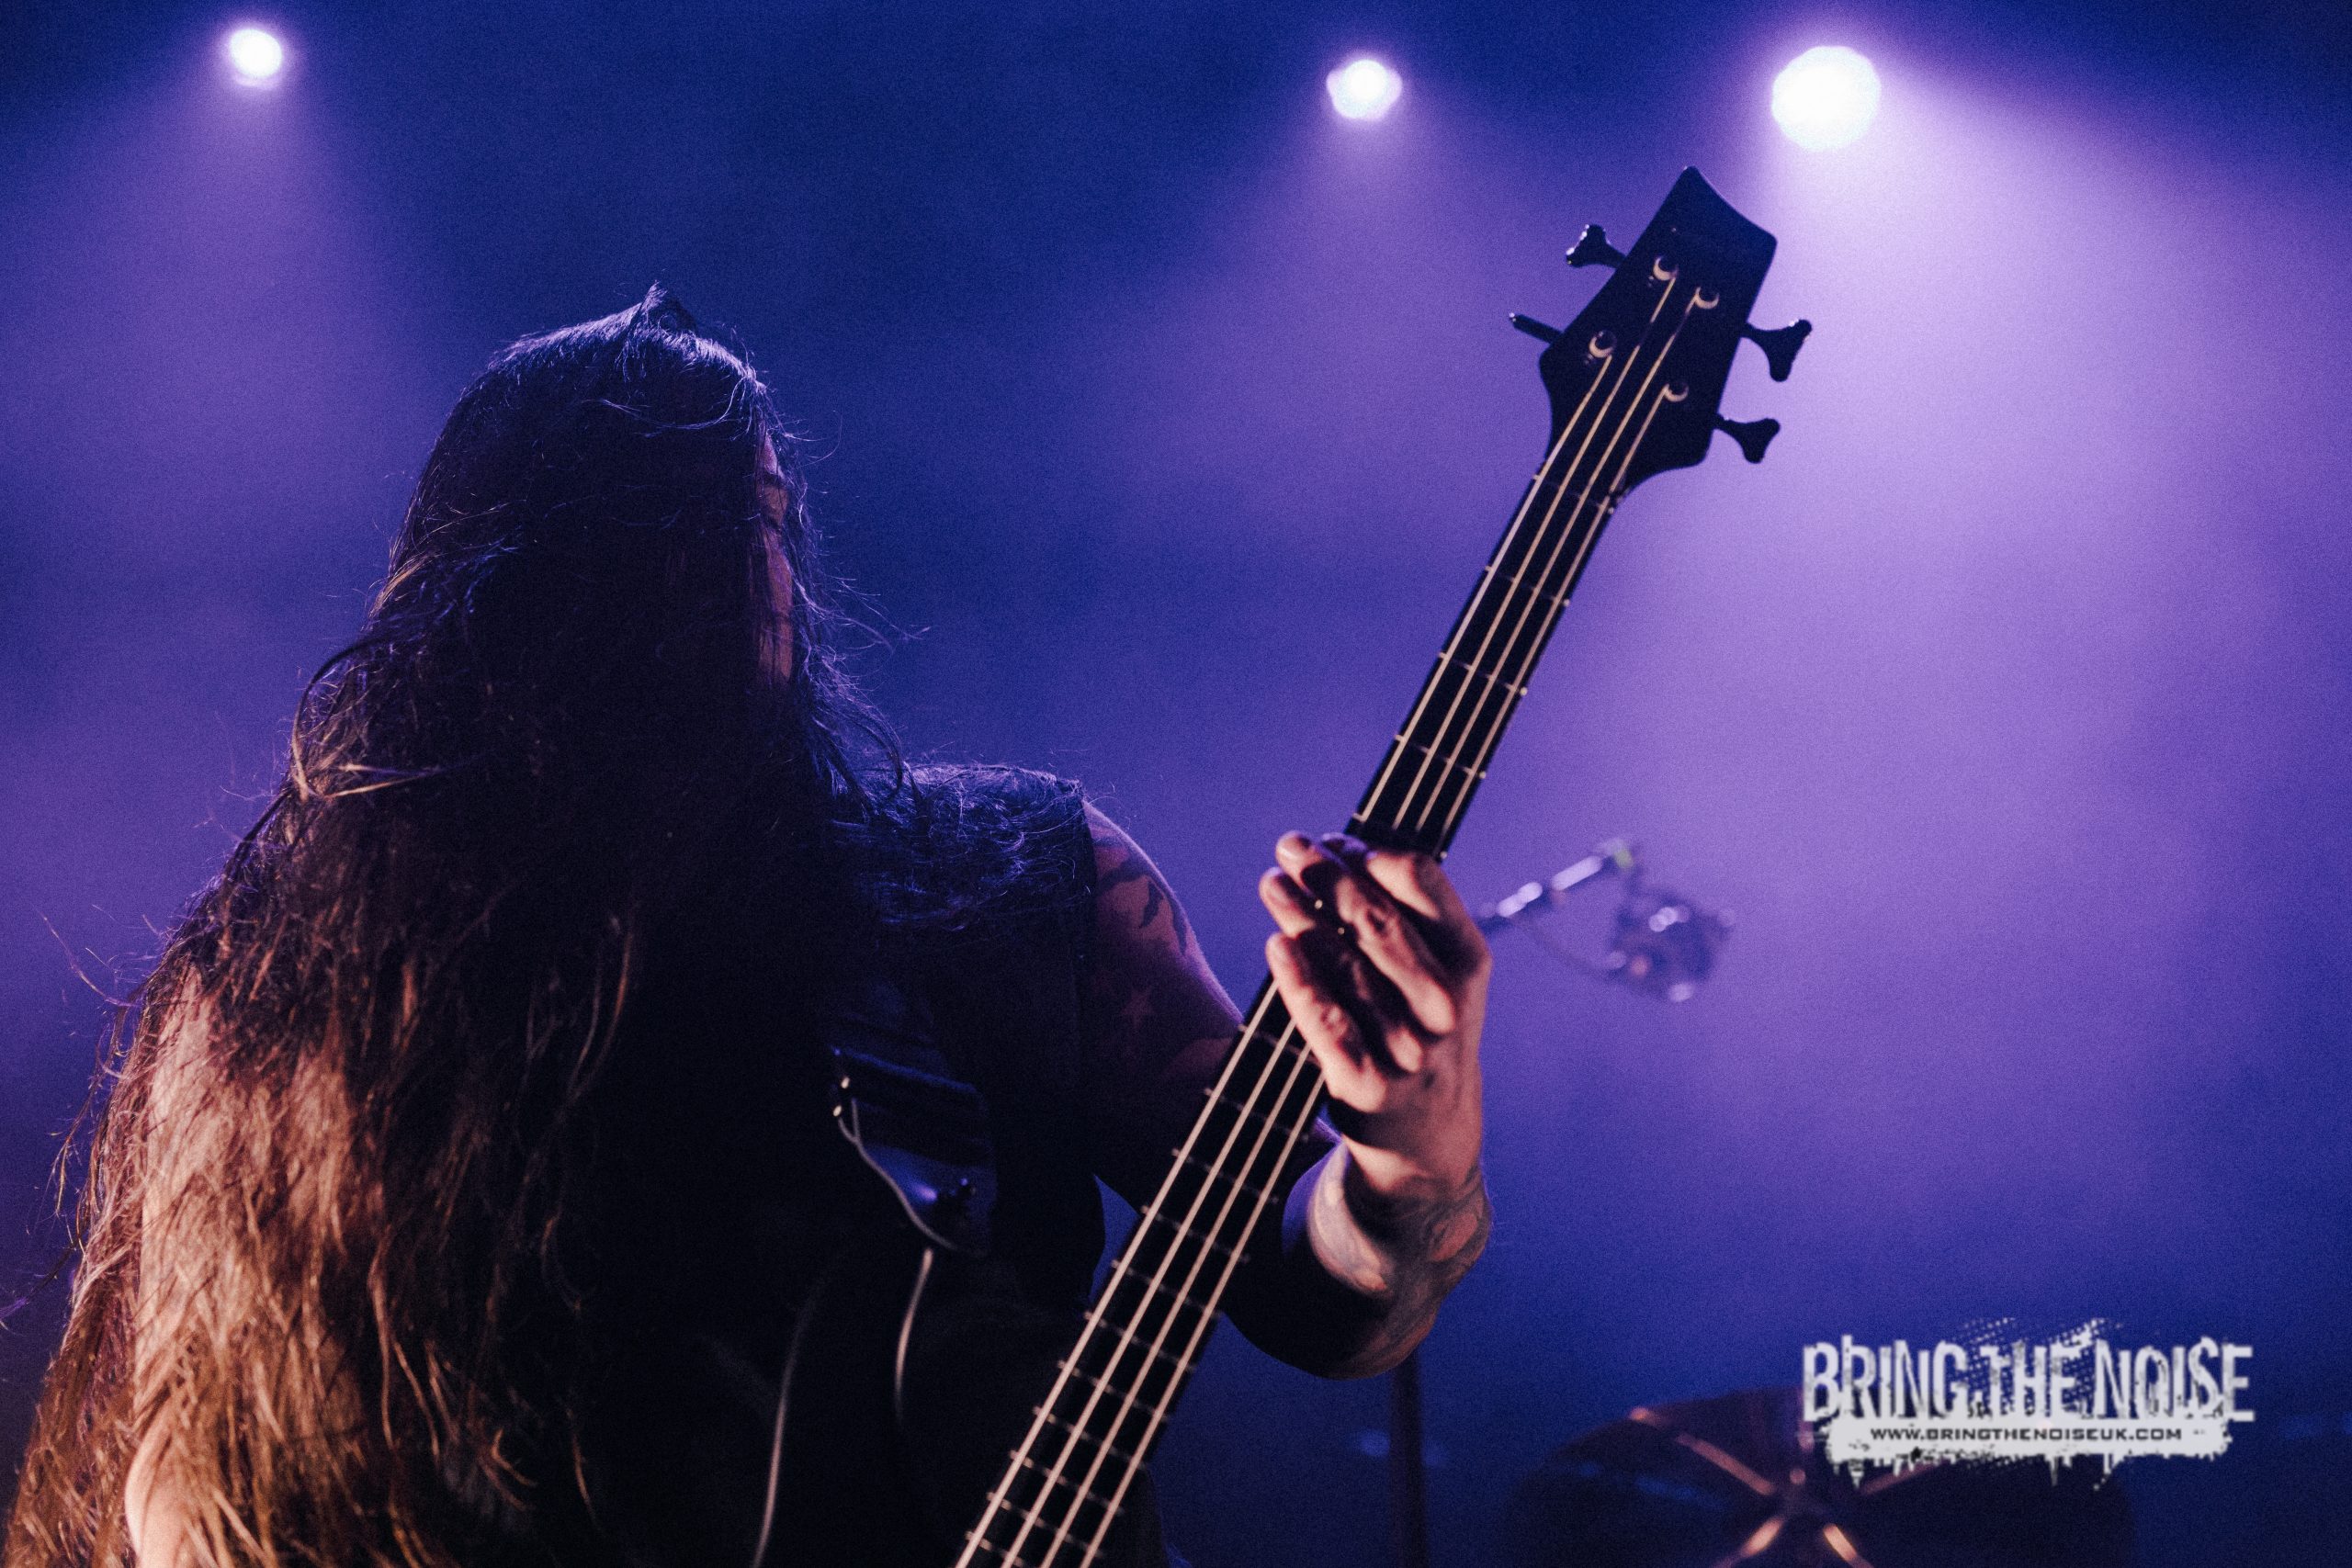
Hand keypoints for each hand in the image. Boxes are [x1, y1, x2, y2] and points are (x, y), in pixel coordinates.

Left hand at [1258, 833, 1489, 1204]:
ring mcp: (1408, 1046)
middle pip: (1377, 920)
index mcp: (1470, 964)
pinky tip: (1276, 945)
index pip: (1424, 884)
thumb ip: (1412, 922)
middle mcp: (1444, 1003)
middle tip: (1290, 846)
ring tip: (1272, 883)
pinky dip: (1298, 979)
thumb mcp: (1444, 979)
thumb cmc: (1425, 1034)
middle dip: (1327, 875)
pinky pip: (1325, 1021)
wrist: (1428, 1137)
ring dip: (1301, 915)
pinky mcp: (1366, 1081)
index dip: (1371, 855)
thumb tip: (1344, 851)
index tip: (1336, 841)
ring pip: (1345, 965)